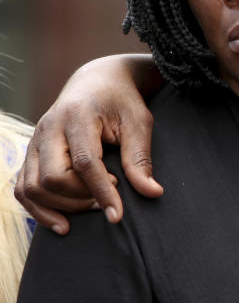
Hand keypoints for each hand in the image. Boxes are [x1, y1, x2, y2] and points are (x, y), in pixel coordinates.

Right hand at [15, 54, 163, 233]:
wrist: (97, 81)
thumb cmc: (121, 101)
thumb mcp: (139, 123)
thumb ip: (141, 158)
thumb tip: (152, 192)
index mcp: (77, 116)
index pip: (84, 163)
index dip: (100, 192)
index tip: (117, 215)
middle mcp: (49, 128)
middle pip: (53, 178)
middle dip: (81, 197)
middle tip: (109, 195)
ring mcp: (35, 141)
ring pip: (33, 187)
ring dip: (62, 206)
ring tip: (93, 205)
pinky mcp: (31, 153)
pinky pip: (22, 188)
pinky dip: (39, 208)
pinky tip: (63, 222)